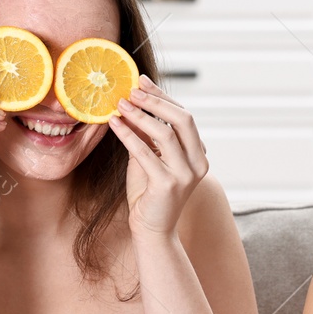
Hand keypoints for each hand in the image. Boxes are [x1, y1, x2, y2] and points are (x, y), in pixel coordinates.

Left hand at [108, 74, 207, 236]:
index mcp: (198, 154)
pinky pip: (144, 152)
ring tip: (120, 104)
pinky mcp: (167, 185)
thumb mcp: (150, 159)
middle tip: (131, 90)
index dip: (163, 97)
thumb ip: (148, 136)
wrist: (152, 231)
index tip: (141, 82)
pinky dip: (127, 135)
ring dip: (140, 115)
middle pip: (183, 119)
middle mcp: (198, 163)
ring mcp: (185, 175)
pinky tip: (114, 124)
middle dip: (156, 101)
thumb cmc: (149, 194)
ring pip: (165, 133)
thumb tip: (134, 104)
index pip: (184, 117)